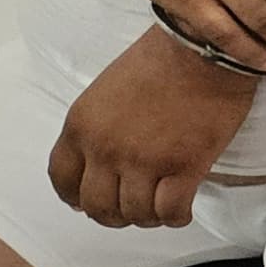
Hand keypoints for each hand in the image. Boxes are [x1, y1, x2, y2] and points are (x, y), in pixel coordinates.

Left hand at [47, 30, 259, 227]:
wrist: (203, 49)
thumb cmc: (158, 62)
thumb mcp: (104, 93)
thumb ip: (94, 129)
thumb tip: (98, 167)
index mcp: (81, 127)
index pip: (63, 181)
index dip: (76, 198)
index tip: (88, 202)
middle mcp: (106, 149)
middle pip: (98, 207)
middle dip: (114, 215)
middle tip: (131, 209)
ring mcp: (144, 160)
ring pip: (136, 214)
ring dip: (148, 217)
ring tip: (161, 207)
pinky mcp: (184, 167)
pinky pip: (171, 212)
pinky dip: (176, 217)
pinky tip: (182, 210)